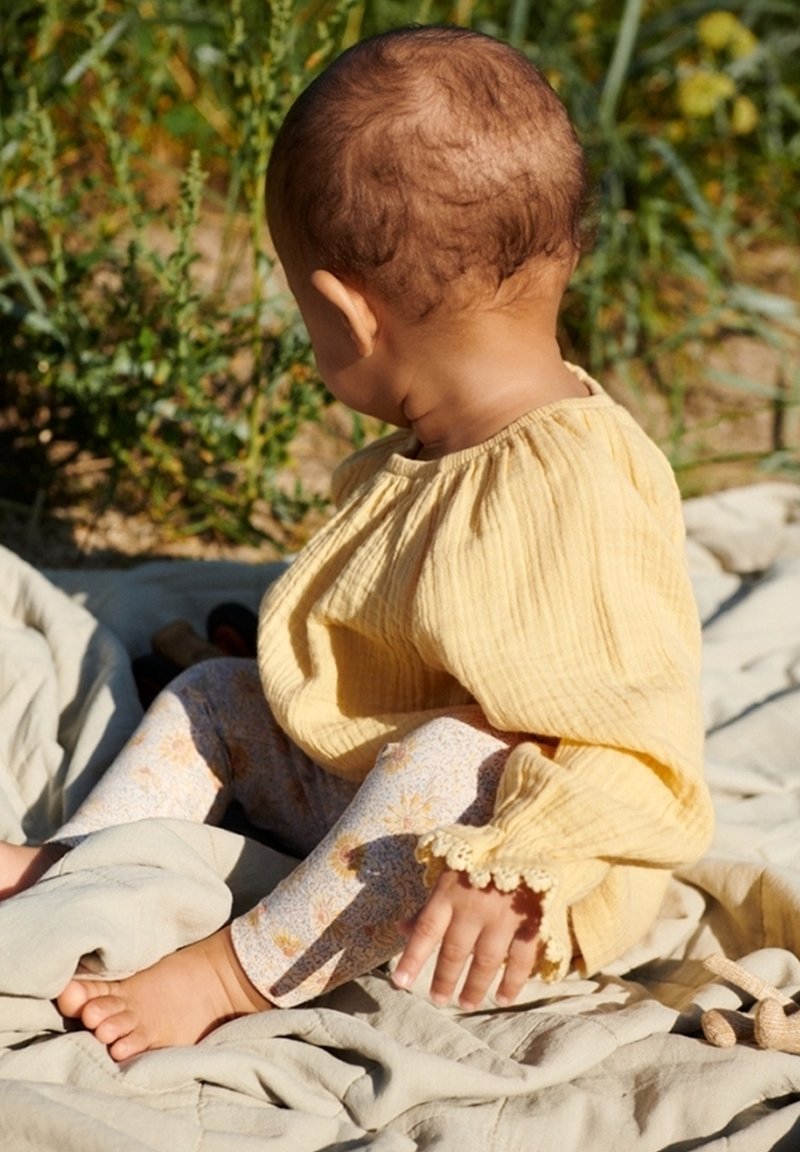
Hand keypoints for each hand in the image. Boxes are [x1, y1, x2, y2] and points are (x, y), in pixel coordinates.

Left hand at [391, 869, 540, 1009]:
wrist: (528, 839)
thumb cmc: (480, 860)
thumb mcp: (448, 874)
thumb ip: (428, 905)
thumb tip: (401, 929)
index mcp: (450, 892)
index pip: (426, 930)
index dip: (412, 958)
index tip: (400, 983)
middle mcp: (474, 907)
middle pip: (455, 951)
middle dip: (444, 979)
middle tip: (437, 999)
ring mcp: (504, 916)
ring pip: (486, 961)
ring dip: (475, 986)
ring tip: (466, 1003)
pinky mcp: (532, 921)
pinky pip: (521, 959)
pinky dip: (513, 982)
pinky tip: (502, 998)